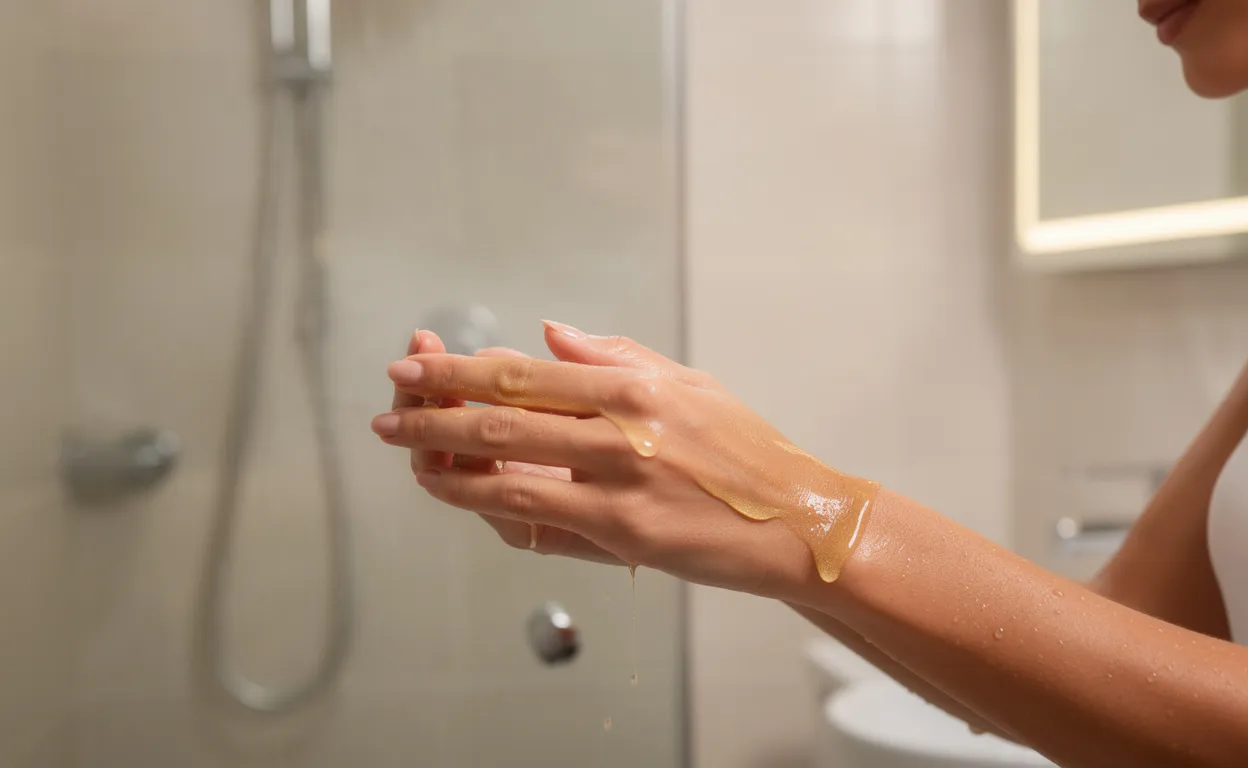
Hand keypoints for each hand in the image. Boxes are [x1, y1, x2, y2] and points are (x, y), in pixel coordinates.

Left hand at [374, 322, 874, 601]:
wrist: (796, 521)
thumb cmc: (742, 452)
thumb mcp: (687, 384)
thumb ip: (614, 356)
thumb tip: (547, 334)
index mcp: (635, 383)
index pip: (525, 370)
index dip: (460, 367)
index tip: (417, 360)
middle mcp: (622, 426)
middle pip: (503, 409)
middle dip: (434, 403)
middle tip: (390, 399)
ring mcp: (619, 481)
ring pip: (504, 462)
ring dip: (441, 453)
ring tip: (402, 446)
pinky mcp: (621, 532)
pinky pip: (530, 513)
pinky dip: (479, 498)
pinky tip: (451, 489)